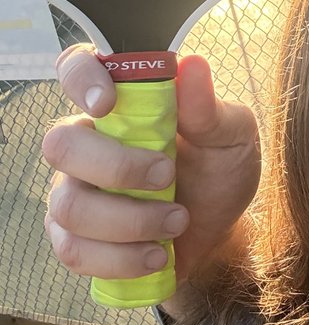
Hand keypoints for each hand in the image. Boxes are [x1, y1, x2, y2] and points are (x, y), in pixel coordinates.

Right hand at [43, 45, 259, 303]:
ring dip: (130, 222)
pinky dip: (122, 259)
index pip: (76, 68)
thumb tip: (193, 66)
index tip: (108, 103)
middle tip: (166, 176)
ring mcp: (73, 190)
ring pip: (69, 207)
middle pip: (61, 146)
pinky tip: (158, 253)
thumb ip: (209, 108)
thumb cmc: (220, 166)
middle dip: (116, 168)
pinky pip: (75, 251)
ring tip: (178, 221)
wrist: (220, 227)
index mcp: (120, 101)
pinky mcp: (73, 236)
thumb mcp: (231, 135)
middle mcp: (86, 141)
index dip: (81, 79)